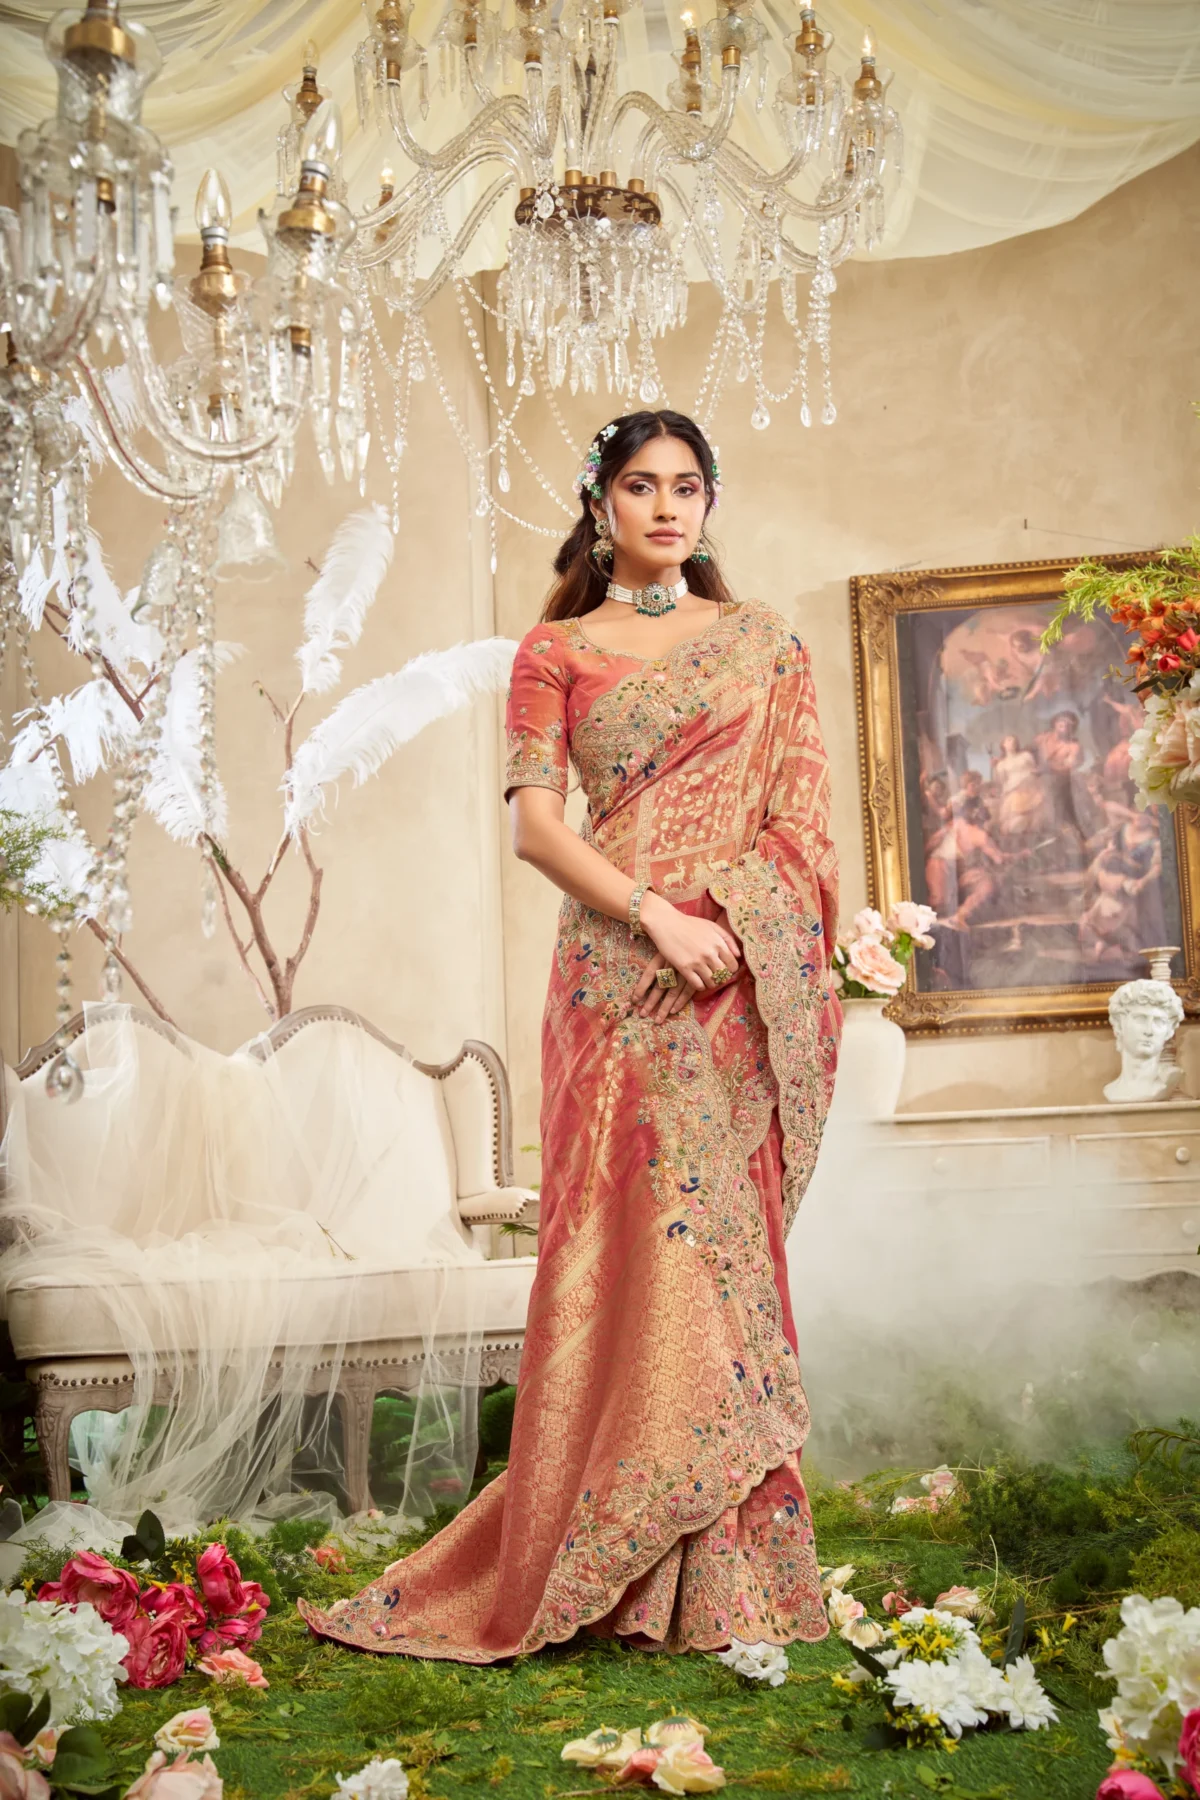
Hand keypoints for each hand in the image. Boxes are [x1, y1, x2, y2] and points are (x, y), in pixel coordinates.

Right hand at [632, 895, 740, 1020]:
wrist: (666, 923)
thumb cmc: (689, 924)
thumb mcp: (711, 926)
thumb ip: (728, 939)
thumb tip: (738, 955)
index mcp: (718, 943)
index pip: (733, 965)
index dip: (730, 970)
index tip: (724, 969)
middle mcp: (710, 954)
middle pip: (723, 975)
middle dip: (721, 977)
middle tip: (715, 975)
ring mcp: (697, 962)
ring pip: (711, 982)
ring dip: (711, 983)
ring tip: (706, 979)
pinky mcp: (684, 968)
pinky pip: (698, 985)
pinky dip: (700, 986)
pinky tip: (697, 981)